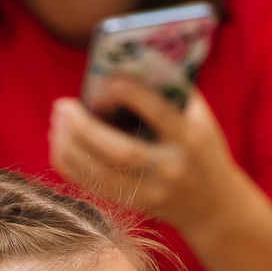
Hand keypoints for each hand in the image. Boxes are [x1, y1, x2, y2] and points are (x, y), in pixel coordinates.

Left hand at [49, 81, 243, 236]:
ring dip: (71, 146)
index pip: (161, 116)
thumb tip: (128, 64)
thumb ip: (170, 92)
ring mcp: (151, 192)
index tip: (108, 80)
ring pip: (101, 173)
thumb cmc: (202, 148)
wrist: (214, 205)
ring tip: (57, 122)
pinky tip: (59, 145)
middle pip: (121, 152)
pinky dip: (72, 166)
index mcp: (190, 139)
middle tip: (63, 106)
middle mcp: (171, 168)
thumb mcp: (199, 118)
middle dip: (86, 128)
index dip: (135, 97)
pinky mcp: (136, 206)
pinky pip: (95, 187)